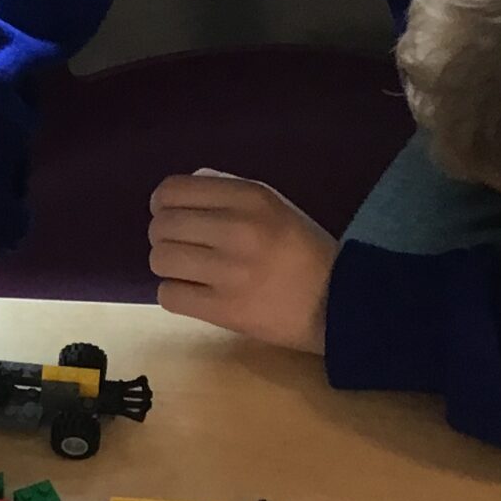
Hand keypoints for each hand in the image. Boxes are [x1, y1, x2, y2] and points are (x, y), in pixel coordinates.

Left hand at [148, 171, 335, 353]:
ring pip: (160, 260)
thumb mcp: (275, 205)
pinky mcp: (225, 309)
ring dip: (169, 266)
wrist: (339, 303)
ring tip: (189, 272)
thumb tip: (180, 192)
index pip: (172, 190)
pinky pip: (169, 295)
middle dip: (164, 237)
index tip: (171, 215)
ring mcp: (230, 271)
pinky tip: (195, 293)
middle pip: (161, 225)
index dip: (162, 204)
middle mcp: (237, 229)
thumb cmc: (304, 251)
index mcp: (250, 197)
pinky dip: (176, 294)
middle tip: (183, 247)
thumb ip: (228, 192)